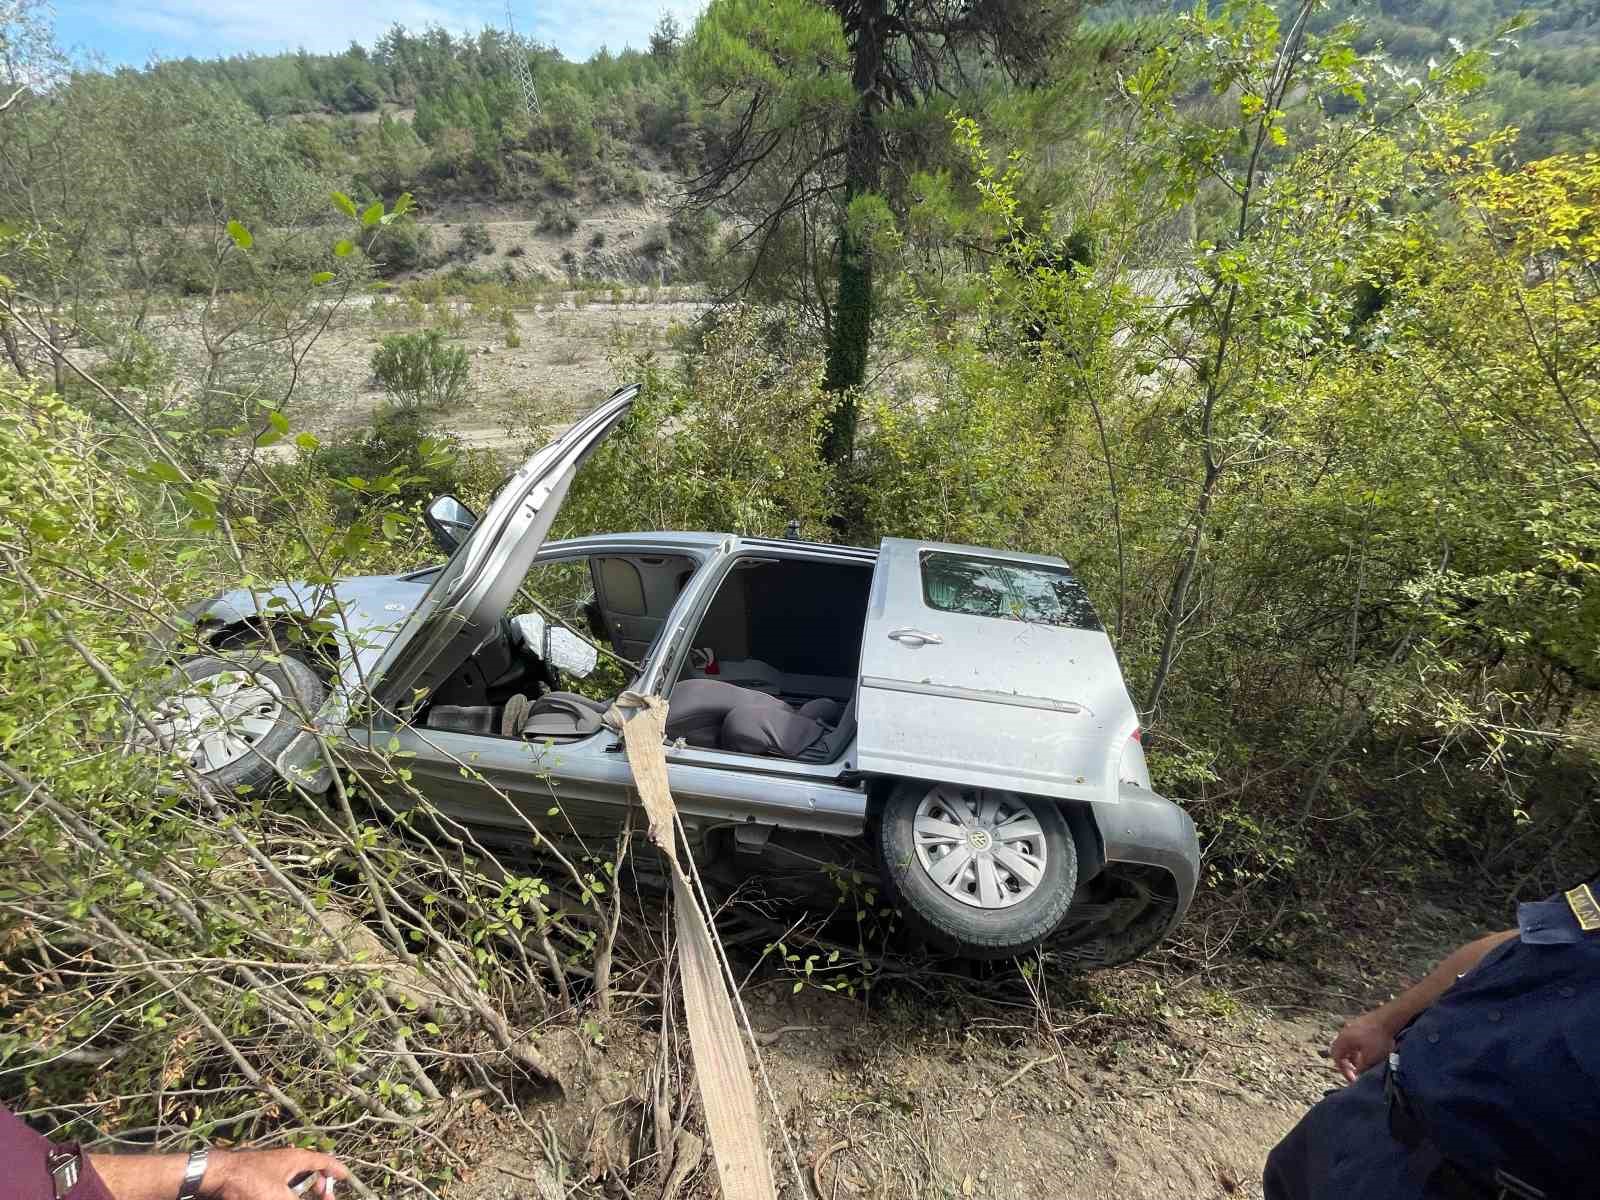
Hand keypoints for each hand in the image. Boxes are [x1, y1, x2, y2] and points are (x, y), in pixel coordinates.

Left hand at [202, 1149, 349, 1199]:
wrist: (216, 1176)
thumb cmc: (249, 1181)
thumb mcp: (279, 1197)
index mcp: (296, 1159)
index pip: (323, 1161)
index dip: (335, 1170)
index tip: (344, 1178)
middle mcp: (286, 1160)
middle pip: (310, 1170)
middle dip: (319, 1184)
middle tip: (323, 1196)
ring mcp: (271, 1167)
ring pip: (293, 1178)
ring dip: (301, 1189)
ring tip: (305, 1194)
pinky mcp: (258, 1176)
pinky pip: (279, 1184)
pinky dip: (286, 1191)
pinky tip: (284, 1194)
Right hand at [1330, 1013, 1394, 1082]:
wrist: (1389, 1019)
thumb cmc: (1378, 1038)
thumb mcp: (1370, 1058)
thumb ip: (1361, 1069)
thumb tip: (1358, 1076)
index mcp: (1343, 1041)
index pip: (1337, 1058)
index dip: (1344, 1071)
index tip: (1353, 1079)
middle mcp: (1344, 1032)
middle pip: (1340, 1051)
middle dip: (1347, 1063)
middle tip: (1355, 1071)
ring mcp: (1352, 1027)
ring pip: (1348, 1045)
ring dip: (1354, 1056)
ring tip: (1364, 1063)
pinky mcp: (1361, 1024)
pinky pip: (1355, 1039)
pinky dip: (1359, 1048)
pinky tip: (1370, 1052)